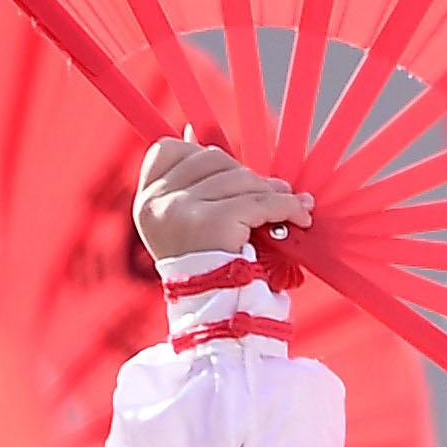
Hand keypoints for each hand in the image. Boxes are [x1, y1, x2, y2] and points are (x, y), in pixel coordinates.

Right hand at [134, 137, 310, 266]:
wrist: (216, 315)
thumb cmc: (208, 268)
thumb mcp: (188, 222)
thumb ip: (191, 180)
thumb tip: (192, 131)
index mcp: (146, 201)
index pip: (168, 149)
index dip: (202, 156)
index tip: (226, 178)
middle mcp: (157, 203)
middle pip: (211, 159)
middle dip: (245, 175)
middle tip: (269, 192)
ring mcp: (180, 211)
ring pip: (239, 179)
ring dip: (270, 192)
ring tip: (289, 207)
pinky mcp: (211, 222)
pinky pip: (258, 202)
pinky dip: (286, 206)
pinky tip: (300, 215)